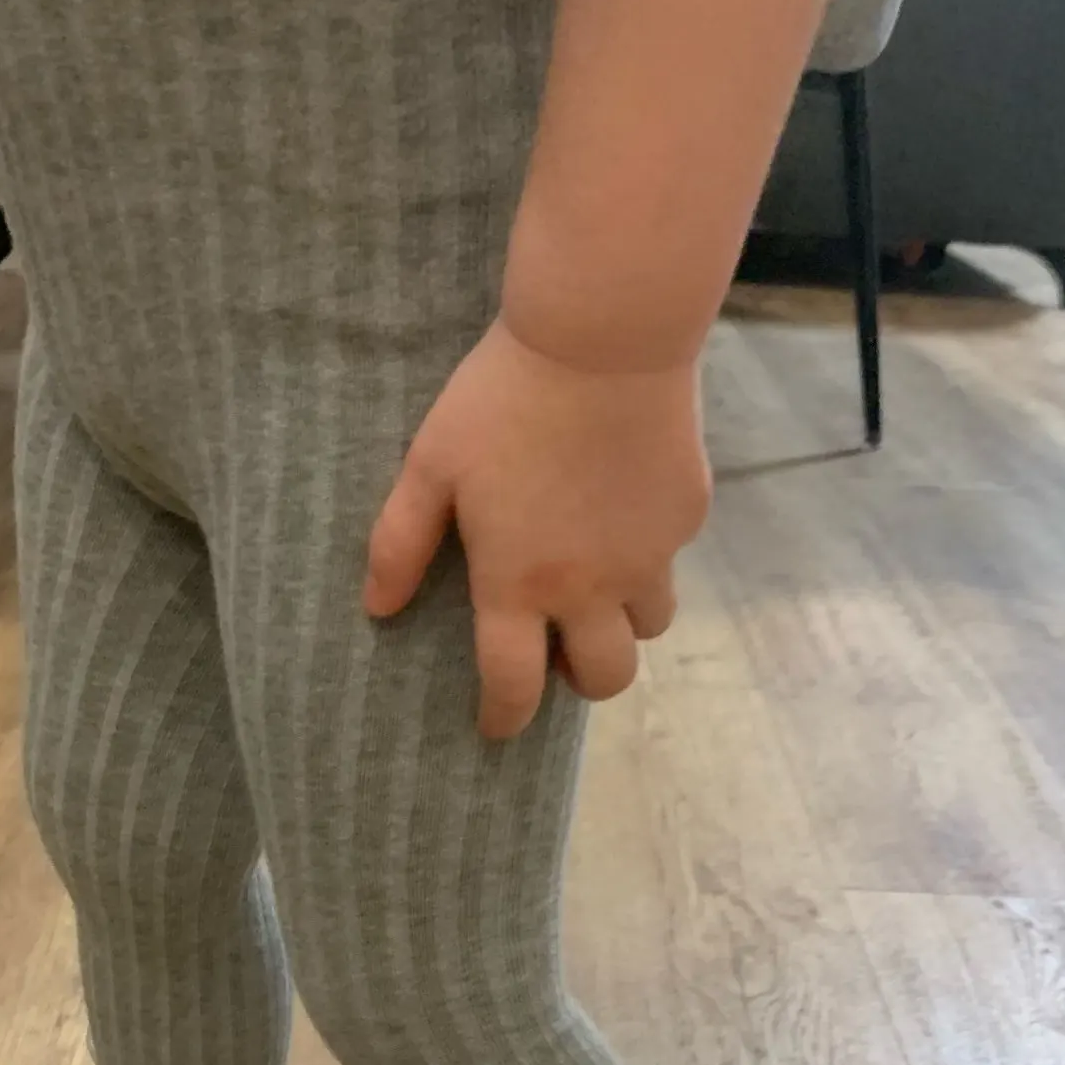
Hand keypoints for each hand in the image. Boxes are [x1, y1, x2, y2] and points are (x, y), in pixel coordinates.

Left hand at [364, 318, 711, 738]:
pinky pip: (670, 557)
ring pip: (650, 627)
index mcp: (520, 584)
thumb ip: (400, 542)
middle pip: (605, 678)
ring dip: (622, 622)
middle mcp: (591, 588)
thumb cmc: (504, 398)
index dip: (504, 717)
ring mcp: (649, 557)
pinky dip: (648, 553)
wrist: (607, 338)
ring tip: (598, 584)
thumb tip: (377, 609)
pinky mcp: (686, 516)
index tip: (497, 726)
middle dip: (581, 681)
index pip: (514, 685)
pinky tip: (623, 506)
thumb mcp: (431, 464)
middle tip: (559, 652)